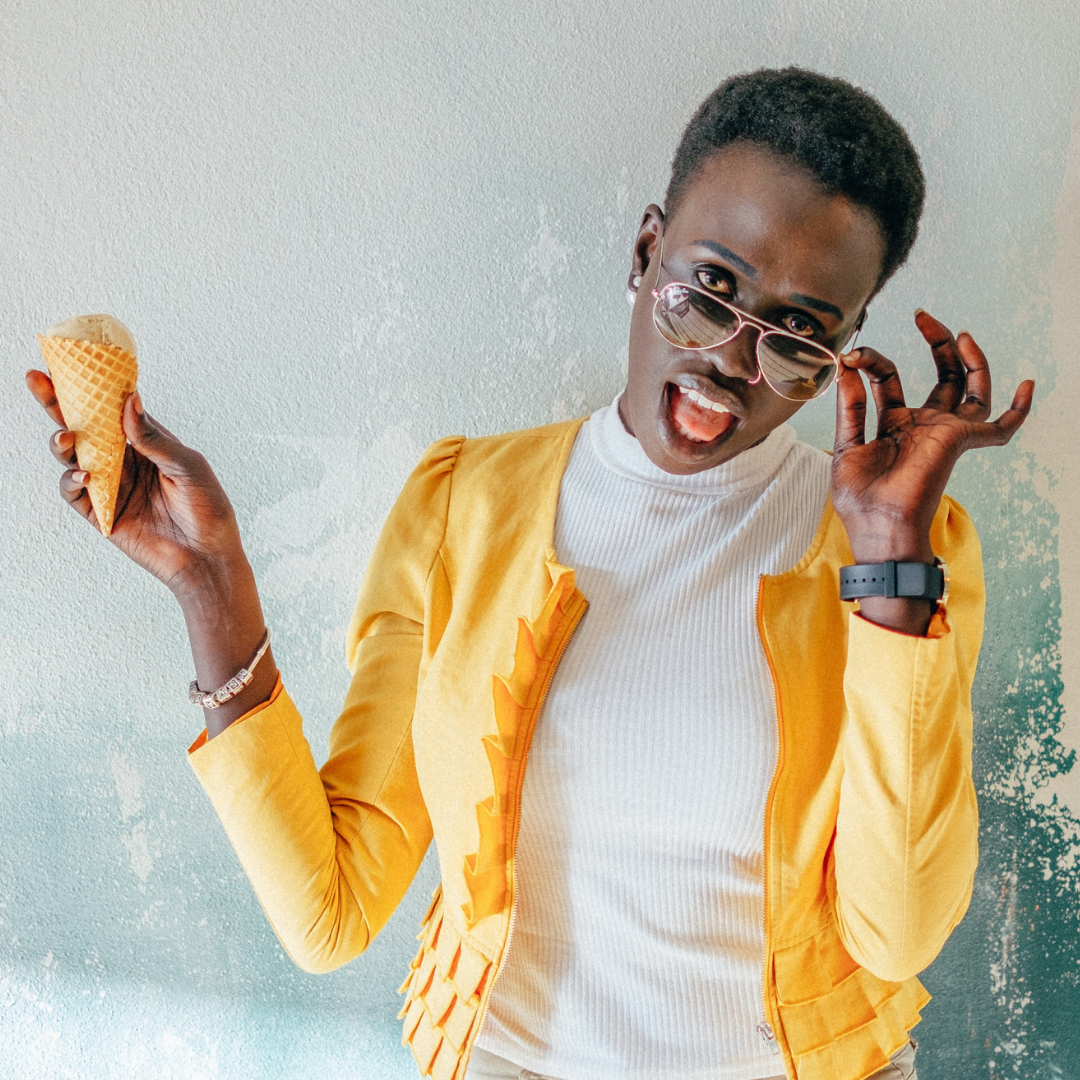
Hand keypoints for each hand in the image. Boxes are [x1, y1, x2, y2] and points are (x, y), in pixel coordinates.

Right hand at [26, 369, 243, 596]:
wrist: (207, 558)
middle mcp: (125, 461)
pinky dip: (72, 480)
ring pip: (72, 456)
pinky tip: (84, 474)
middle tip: (37, 380)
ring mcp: (110, 485)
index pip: (113, 410)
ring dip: (62, 443)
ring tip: (67, 437)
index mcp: (147, 443)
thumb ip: (156, 438)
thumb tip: (129, 400)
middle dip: (57, 403)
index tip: (72, 364)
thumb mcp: (188, 467)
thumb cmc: (208, 510)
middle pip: (84, 426)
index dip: (92, 389)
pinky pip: (74, 492)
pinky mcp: (101, 513)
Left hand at [831, 311, 1033, 630]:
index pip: (890, 379)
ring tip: (955, 331)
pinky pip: (999, 428)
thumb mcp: (846, 445)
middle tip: (922, 315)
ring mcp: (943, 432)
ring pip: (970, 388)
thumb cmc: (860, 499)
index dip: (873, 361)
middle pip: (940, 375)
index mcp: (894, 424)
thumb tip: (845, 368)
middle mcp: (923, 425)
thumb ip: (850, 407)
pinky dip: (1019, 410)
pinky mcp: (958, 441)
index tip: (852, 355)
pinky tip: (1028, 385)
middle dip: (935, 343)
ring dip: (967, 358)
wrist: (878, 528)